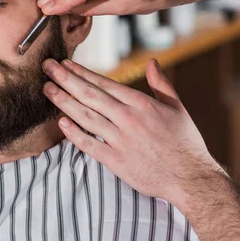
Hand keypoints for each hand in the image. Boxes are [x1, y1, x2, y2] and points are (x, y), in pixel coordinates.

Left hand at [42, 57, 222, 206]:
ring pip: (86, 116)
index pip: (104, 83)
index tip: (64, 63)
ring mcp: (121, 140)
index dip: (81, 72)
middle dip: (65, 79)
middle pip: (89, 95)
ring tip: (48, 89)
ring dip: (63, 101)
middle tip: (47, 68)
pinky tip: (60, 122)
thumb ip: (161, 84)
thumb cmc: (185, 143)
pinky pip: (90, 144)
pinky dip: (74, 133)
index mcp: (141, 103)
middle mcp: (128, 118)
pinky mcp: (116, 161)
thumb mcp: (177, 107)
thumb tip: (151, 62)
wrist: (192, 177)